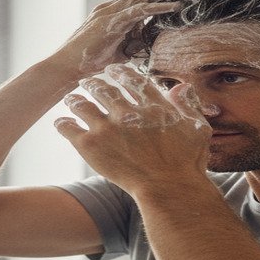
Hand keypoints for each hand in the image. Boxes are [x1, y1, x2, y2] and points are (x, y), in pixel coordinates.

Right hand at [50, 0, 201, 77]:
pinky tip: (174, 7)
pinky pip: (139, 9)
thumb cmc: (88, 62)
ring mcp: (111, 11)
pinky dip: (158, 7)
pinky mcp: (111, 20)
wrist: (66, 67)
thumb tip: (152, 46)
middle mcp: (113, 7)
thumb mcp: (118, 53)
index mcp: (115, 13)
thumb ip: (133, 45)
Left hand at [54, 63, 210, 194]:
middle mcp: (127, 111)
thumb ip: (188, 106)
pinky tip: (62, 123)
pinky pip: (69, 128)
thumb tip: (181, 87)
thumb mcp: (198, 129)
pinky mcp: (91, 145)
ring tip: (71, 100)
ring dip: (75, 100)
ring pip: (83, 105)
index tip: (113, 70)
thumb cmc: (187, 163)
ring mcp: (107, 127)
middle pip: (103, 88)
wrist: (168, 188)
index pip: (132, 80)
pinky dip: (64, 124)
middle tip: (87, 81)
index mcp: (153, 105)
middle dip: (93, 83)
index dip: (120, 73)